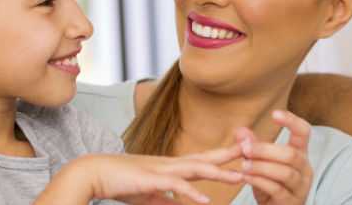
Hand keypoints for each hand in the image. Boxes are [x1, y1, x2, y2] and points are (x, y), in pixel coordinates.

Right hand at [38, 145, 243, 203]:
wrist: (94, 174)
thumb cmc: (121, 184)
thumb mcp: (151, 195)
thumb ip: (168, 200)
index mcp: (173, 166)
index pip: (205, 158)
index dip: (226, 155)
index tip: (247, 153)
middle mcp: (172, 164)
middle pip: (208, 157)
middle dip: (232, 155)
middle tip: (257, 152)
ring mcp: (162, 170)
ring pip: (197, 169)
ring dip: (220, 173)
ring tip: (241, 177)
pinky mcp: (151, 180)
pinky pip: (176, 187)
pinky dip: (192, 194)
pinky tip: (205, 202)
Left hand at [238, 110, 313, 204]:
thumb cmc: (271, 185)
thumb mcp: (261, 164)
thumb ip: (253, 148)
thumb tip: (240, 130)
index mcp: (300, 154)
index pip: (304, 132)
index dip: (292, 121)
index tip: (274, 113)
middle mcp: (304, 169)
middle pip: (291, 154)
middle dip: (266, 150)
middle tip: (245, 148)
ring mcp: (300, 187)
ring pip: (285, 172)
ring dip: (261, 167)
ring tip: (243, 165)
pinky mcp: (290, 202)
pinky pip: (277, 189)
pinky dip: (259, 182)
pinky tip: (245, 177)